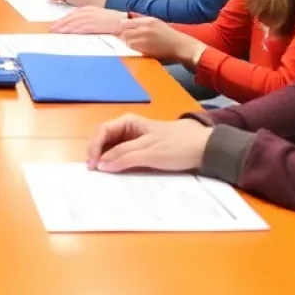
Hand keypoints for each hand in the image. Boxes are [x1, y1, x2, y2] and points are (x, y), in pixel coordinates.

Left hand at [49, 5, 126, 34]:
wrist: (122, 20)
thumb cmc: (110, 19)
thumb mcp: (96, 15)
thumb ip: (85, 18)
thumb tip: (75, 25)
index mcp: (87, 9)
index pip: (71, 15)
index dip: (62, 20)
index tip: (54, 24)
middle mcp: (88, 12)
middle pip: (71, 18)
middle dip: (60, 23)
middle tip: (51, 28)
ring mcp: (92, 18)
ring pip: (75, 22)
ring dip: (65, 27)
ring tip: (57, 31)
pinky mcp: (96, 25)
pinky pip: (84, 27)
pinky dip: (76, 29)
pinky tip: (70, 32)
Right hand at [86, 114, 211, 173]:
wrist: (202, 148)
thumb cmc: (175, 146)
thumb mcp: (149, 152)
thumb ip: (124, 157)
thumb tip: (101, 164)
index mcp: (128, 121)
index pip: (102, 131)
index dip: (94, 147)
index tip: (92, 166)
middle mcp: (128, 128)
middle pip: (105, 138)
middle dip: (97, 153)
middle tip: (94, 172)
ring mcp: (134, 138)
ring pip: (112, 147)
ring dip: (106, 159)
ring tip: (102, 173)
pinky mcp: (141, 149)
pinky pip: (123, 154)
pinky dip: (116, 162)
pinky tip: (115, 172)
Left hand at [118, 16, 201, 63]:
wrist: (180, 46)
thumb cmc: (168, 33)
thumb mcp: (155, 21)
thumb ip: (141, 19)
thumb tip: (127, 19)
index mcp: (147, 21)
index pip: (124, 23)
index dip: (122, 27)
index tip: (123, 29)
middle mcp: (144, 30)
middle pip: (123, 33)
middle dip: (123, 36)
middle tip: (126, 37)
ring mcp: (145, 42)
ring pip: (127, 42)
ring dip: (128, 43)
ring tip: (134, 42)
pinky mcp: (146, 51)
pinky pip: (133, 49)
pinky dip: (133, 49)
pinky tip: (139, 47)